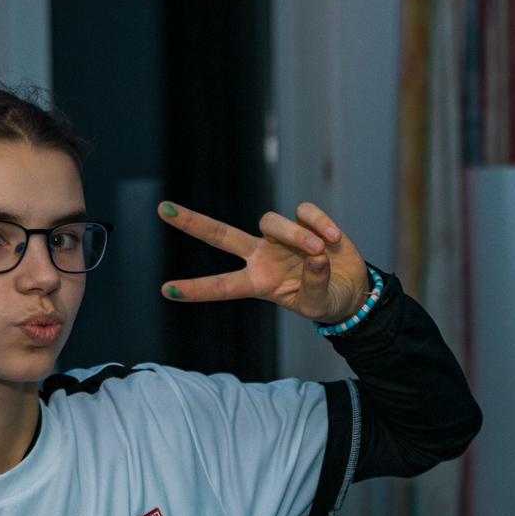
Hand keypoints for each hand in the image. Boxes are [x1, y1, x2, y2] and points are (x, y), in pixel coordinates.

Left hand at [157, 200, 370, 324]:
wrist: (352, 289)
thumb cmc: (327, 300)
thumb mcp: (318, 305)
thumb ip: (314, 284)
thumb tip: (314, 256)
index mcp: (259, 282)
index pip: (222, 286)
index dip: (195, 289)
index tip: (166, 290)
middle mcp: (262, 256)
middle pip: (221, 236)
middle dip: (192, 223)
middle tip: (162, 210)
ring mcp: (281, 237)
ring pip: (272, 221)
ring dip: (296, 235)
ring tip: (319, 251)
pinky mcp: (304, 221)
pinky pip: (304, 212)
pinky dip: (319, 223)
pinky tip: (333, 240)